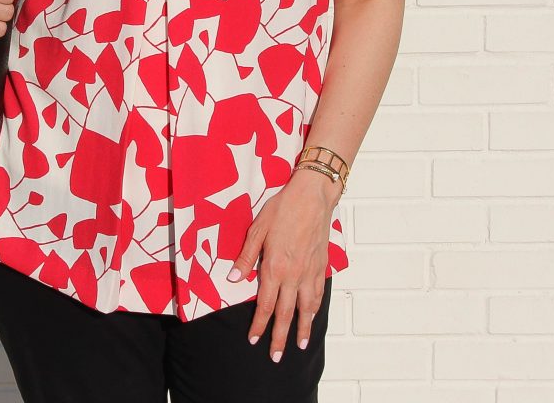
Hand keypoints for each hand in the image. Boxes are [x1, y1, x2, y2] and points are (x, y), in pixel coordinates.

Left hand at [226, 168, 340, 362]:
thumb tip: (234, 279)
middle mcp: (293, 275)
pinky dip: (314, 309)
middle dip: (280, 337)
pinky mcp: (320, 266)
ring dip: (301, 328)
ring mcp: (309, 272)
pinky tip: (312, 316)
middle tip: (276, 357)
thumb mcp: (257, 229)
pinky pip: (317, 294)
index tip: (253, 338)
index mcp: (275, 267)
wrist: (311, 197)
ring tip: (299, 345)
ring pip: (306, 308)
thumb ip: (246, 257)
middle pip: (286, 313)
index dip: (259, 324)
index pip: (266, 304)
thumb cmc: (282, 209)